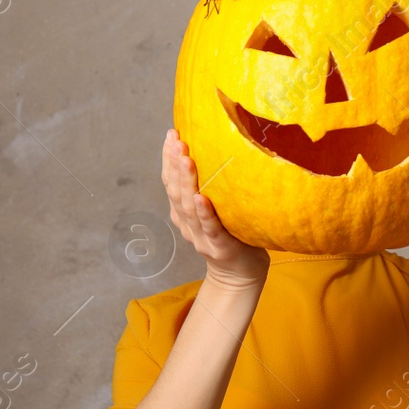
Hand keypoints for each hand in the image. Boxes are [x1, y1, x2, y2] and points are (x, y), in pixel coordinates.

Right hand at [161, 130, 268, 290]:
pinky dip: (204, 213)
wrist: (240, 274)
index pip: (171, 182)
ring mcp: (201, 237)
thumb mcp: (216, 208)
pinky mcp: (219, 248)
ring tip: (185, 160)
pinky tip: (201, 199)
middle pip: (175, 192)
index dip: (168, 159)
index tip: (171, 135)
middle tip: (176, 140)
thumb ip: (211, 186)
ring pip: (188, 208)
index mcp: (183, 213)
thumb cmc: (231, 235)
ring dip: (185, 183)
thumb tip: (217, 148)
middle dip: (173, 164)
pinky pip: (210, 228)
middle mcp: (187, 224)